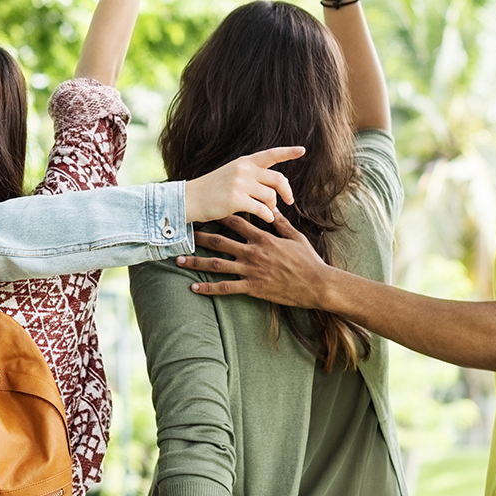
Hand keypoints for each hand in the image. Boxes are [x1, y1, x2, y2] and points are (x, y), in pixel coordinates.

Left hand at [178, 210, 330, 307]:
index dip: (218, 215)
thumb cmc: (308, 260)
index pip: (236, 222)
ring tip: (178, 260)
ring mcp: (251, 271)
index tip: (205, 210)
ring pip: (217, 265)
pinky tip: (194, 288)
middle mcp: (253, 252)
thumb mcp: (295, 236)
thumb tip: (270, 207)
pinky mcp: (252, 288)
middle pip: (219, 242)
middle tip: (182, 233)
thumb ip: (279, 222)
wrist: (316, 284)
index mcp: (263, 238)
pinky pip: (226, 288)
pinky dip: (208, 289)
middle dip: (199, 237)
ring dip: (196, 262)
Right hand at [181, 147, 300, 223]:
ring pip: (270, 196)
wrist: (190, 199)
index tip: (302, 150)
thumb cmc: (212, 190)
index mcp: (244, 162)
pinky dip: (268, 215)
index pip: (270, 154)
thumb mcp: (232, 174)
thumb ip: (252, 176)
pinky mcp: (236, 199)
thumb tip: (275, 189)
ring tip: (269, 211)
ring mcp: (239, 184)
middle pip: (277, 179)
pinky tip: (266, 218)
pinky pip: (262, 209)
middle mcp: (243, 170)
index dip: (288, 152)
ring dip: (273, 206)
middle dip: (287, 191)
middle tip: (289, 201)